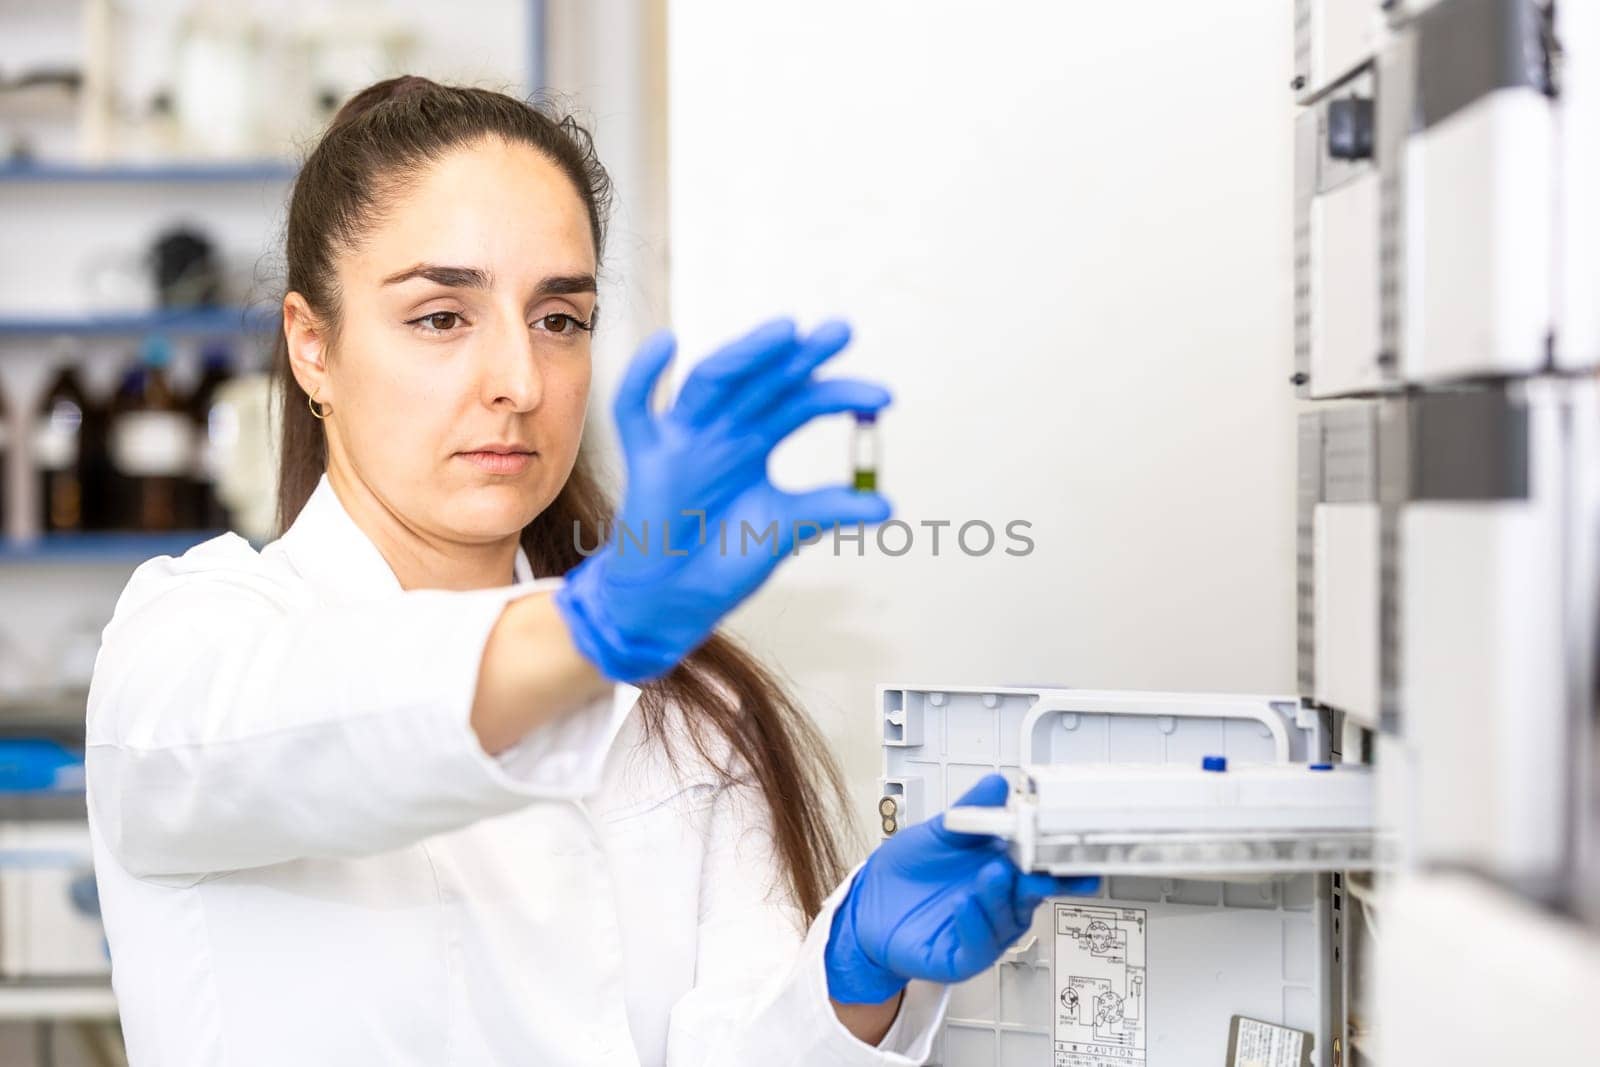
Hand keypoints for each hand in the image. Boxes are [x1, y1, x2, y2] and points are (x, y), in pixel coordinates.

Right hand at [554, 318, 890, 682]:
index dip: (840, 395)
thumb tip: (887, 505)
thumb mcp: (786, 529)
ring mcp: (684, 438)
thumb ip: (828, 510)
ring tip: (785, 331)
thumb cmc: (725, 558)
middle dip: (800, 356)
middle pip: (762, 380)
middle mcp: (723, 429)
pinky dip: (644, 377)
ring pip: (711, 382)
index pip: (801, 402)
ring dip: (746, 354)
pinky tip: (666, 346)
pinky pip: (636, 410)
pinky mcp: (647, 457)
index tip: (884, 398)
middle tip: (841, 331)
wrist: (676, 601)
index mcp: (756, 440)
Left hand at [824, 774, 1101, 1003]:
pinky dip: (973, 924)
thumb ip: (972, 812)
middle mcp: (999, 903)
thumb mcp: (941, 833)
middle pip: (1031, 895)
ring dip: (1001, 897)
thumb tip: (998, 785)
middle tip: (1039, 865)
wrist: (869, 904)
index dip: (1062, 862)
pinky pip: (976, 946)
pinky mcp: (961, 956)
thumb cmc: (909, 872)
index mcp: (1002, 869)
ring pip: (1006, 920)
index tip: (1073, 848)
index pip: (1041, 867)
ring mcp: (983, 931)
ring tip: (991, 874)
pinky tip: (963, 903)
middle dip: (1040, 881)